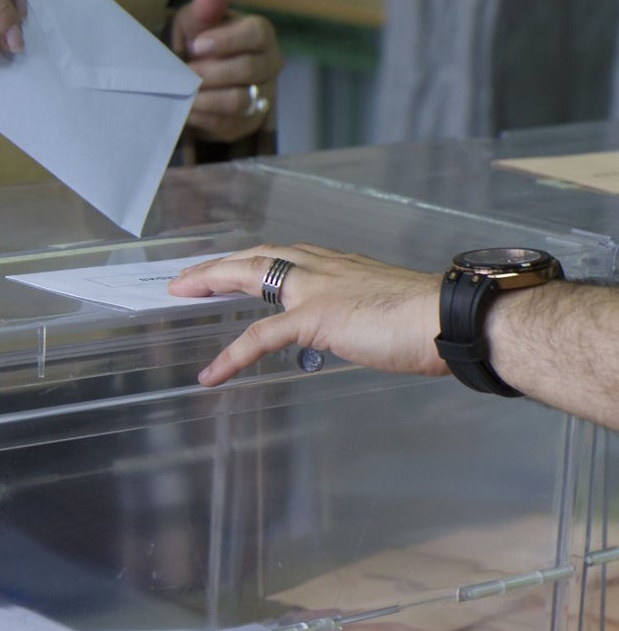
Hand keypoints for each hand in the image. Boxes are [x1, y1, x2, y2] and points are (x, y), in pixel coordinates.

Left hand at [167, 244, 448, 385]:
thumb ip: (361, 314)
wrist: (451, 319)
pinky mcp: (315, 317)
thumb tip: (358, 328)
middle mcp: (323, 269)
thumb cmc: (430, 320)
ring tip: (180, 293)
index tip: (228, 266)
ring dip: (211, 282)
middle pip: (256, 257)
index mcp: (340, 267)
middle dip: (218, 264)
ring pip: (250, 276)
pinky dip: (231, 355)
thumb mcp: (385, 310)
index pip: (283, 255)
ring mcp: (316, 290)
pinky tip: (211, 374)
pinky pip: (261, 337)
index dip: (251, 260)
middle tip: (186, 276)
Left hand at [168, 0, 283, 142]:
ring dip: (205, 96)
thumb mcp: (194, 22)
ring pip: (238, 100)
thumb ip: (205, 7)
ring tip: (182, 90)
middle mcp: (269, 64)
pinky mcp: (246, 123)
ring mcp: (261, 96)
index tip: (196, 45)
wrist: (189, 80)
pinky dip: (202, 115)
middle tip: (183, 72)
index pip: (257, 33)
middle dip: (209, 72)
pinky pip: (226, 123)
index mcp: (261, 34)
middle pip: (247, 69)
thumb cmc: (196, 43)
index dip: (226, 40)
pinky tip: (185, 106)